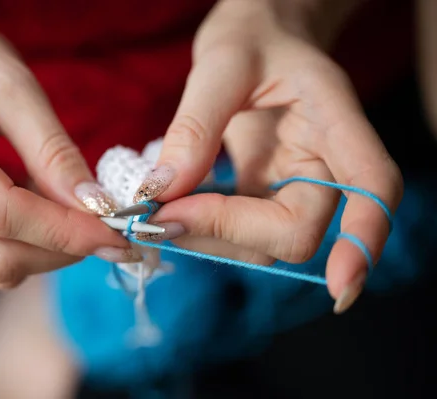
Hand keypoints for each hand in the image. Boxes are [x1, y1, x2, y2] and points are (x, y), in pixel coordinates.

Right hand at [0, 1, 133, 287]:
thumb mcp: (13, 86)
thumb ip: (52, 150)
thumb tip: (95, 206)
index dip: (63, 231)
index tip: (116, 232)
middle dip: (62, 249)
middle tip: (112, 232)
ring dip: (48, 250)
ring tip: (84, 219)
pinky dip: (29, 242)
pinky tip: (52, 214)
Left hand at [133, 0, 402, 311]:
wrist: (256, 38)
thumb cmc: (251, 39)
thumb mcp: (222, 65)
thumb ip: (196, 125)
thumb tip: (163, 191)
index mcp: (334, 120)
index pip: (373, 184)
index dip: (366, 236)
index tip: (338, 285)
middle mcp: (323, 162)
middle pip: (298, 231)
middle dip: (228, 233)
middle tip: (161, 217)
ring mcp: (294, 184)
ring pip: (265, 243)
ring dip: (208, 239)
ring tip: (158, 211)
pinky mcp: (266, 195)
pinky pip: (241, 233)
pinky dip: (203, 231)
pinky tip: (173, 211)